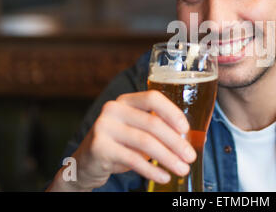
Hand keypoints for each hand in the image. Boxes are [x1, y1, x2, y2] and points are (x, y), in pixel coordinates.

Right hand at [47, 90, 196, 190]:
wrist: (85, 164)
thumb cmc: (119, 146)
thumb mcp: (137, 131)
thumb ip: (157, 129)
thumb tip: (190, 140)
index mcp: (126, 101)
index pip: (153, 98)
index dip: (172, 112)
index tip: (186, 129)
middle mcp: (113, 109)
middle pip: (152, 123)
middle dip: (176, 142)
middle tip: (190, 157)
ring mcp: (103, 127)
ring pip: (145, 142)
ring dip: (168, 158)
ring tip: (182, 169)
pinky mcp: (99, 147)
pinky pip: (133, 160)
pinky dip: (152, 170)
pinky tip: (164, 176)